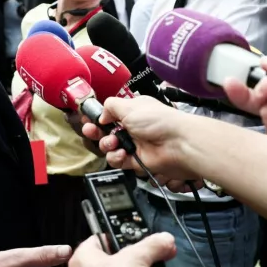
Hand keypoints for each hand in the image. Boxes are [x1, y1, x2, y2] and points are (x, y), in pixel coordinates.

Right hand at [81, 97, 202, 179]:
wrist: (178, 143)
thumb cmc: (159, 121)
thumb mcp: (130, 105)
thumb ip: (110, 107)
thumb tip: (102, 115)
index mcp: (133, 111)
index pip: (110, 115)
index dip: (98, 118)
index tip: (89, 120)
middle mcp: (133, 127)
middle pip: (107, 132)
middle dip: (97, 132)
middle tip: (91, 132)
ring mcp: (135, 144)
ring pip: (111, 148)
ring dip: (107, 146)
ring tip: (113, 143)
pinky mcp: (137, 161)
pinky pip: (119, 161)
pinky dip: (117, 158)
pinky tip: (122, 154)